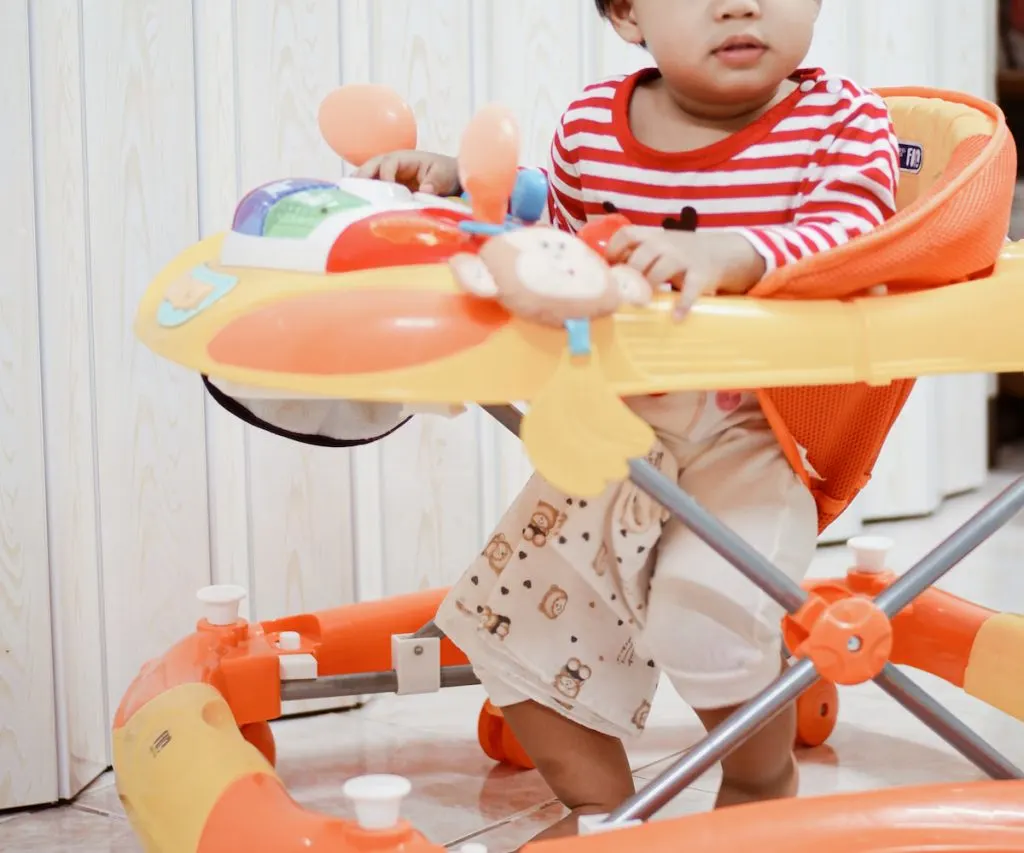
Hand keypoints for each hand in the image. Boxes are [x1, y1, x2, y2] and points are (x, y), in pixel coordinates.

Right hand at [355, 150, 459, 195]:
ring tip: (346, 195)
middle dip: (362, 176)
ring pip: (368, 175)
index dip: (386, 175)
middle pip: (372, 165)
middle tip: (352, 189)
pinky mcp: (388, 185)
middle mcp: (393, 163)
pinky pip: (373, 186)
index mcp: (406, 158)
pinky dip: (364, 192)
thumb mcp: (444, 176)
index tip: (387, 189)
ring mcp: (389, 174)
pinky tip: (354, 202)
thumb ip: (435, 182)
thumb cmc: (446, 172)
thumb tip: (424, 190)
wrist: (450, 176)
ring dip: (358, 184)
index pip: (389, 163)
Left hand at [605, 226, 765, 318]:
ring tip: (643, 304)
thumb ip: (637, 256)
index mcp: (652, 236)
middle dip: (630, 274)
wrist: (720, 251)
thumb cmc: (678, 254)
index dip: (614, 249)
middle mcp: (666, 243)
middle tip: (624, 293)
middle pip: (641, 256)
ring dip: (649, 288)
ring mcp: (683, 257)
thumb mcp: (659, 247)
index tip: (610, 267)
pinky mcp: (700, 273)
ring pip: (660, 271)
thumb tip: (608, 277)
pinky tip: (675, 318)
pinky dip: (683, 304)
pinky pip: (690, 289)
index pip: (627, 234)